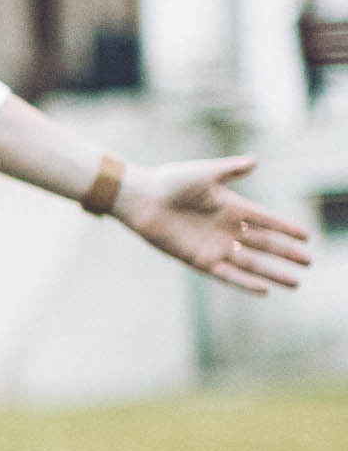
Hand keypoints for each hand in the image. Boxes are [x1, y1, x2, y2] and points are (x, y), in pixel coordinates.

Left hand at [113, 158, 309, 296]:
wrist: (142, 199)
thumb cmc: (170, 181)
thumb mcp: (205, 172)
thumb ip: (231, 169)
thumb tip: (255, 160)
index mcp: (231, 206)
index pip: (266, 220)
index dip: (286, 228)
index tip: (306, 236)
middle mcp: (226, 229)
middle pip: (264, 244)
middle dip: (286, 254)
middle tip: (308, 262)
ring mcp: (214, 246)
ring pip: (251, 263)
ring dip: (272, 273)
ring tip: (295, 282)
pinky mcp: (199, 259)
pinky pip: (227, 274)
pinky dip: (245, 282)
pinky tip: (264, 289)